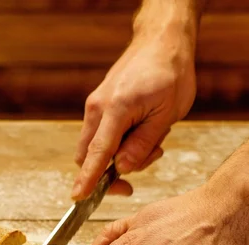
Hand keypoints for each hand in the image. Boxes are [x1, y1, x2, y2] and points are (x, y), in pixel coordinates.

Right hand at [73, 33, 195, 198]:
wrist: (161, 42)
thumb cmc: (170, 74)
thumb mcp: (166, 114)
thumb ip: (142, 144)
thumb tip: (122, 169)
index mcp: (116, 109)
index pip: (98, 153)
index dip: (88, 179)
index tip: (78, 197)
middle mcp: (97, 108)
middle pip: (90, 155)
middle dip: (111, 171)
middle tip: (143, 165)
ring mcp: (95, 106)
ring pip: (96, 148)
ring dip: (120, 156)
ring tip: (153, 142)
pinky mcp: (98, 106)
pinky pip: (101, 136)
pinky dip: (118, 143)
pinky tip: (142, 132)